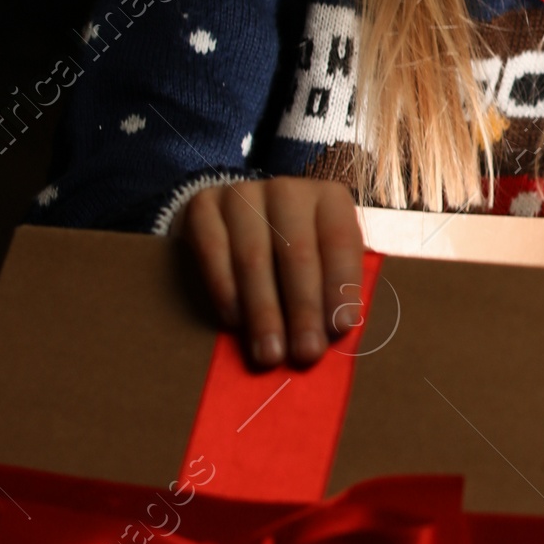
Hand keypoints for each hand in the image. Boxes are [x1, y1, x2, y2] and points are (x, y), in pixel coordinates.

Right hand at [181, 177, 364, 368]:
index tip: (339, 329)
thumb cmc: (292, 251)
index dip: (340, 286)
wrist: (236, 221)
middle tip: (305, 353)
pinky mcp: (204, 205)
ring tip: (269, 353)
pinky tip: (233, 322)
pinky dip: (224, 290)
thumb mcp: (323, 259)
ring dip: (263, 311)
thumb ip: (333, 288)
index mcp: (328, 198)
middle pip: (296, 253)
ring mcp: (242, 193)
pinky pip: (212, 250)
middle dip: (302, 309)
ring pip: (253, 256)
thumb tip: (336, 330)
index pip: (339, 241)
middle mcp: (287, 189)